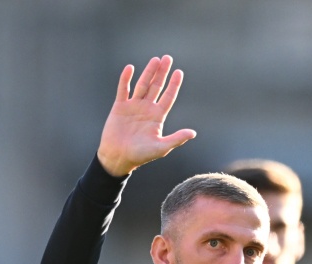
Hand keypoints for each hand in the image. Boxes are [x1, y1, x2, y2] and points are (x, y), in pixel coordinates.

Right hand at [97, 55, 196, 176]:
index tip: (179, 72)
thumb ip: (177, 139)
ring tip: (155, 59)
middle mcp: (147, 109)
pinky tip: (130, 68)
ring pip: (142, 85)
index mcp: (158, 117)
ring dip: (148, 72)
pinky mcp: (120, 107)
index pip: (168, 97)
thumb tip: (193, 133)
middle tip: (167, 58)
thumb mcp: (161, 148)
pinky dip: (126, 79)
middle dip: (162, 73)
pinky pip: (123, 90)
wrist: (118, 157)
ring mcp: (133, 106)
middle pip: (156, 87)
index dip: (174, 84)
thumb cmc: (141, 155)